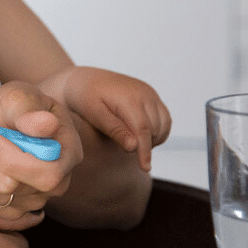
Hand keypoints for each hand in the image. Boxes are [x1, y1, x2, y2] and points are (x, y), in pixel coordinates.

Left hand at [0, 81, 82, 218]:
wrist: (15, 121)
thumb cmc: (23, 107)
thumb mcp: (23, 96)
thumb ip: (29, 111)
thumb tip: (44, 124)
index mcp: (66, 157)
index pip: (46, 176)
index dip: (12, 160)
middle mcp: (53, 187)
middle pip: (9, 186)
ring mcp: (29, 202)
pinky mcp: (3, 209)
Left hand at [45, 67, 170, 171]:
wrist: (83, 79)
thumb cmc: (84, 97)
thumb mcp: (94, 114)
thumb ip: (114, 130)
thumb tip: (134, 148)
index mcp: (129, 97)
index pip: (143, 129)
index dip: (145, 151)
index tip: (144, 168)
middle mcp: (144, 93)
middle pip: (154, 129)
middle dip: (144, 144)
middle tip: (122, 147)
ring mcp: (150, 93)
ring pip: (163, 125)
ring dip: (152, 138)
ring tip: (130, 141)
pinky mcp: (151, 95)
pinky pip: (163, 118)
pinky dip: (156, 130)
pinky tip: (139, 135)